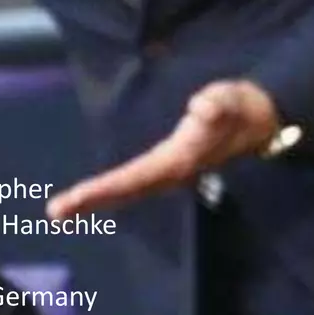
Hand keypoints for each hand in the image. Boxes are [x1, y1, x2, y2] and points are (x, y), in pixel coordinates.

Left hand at [48, 80, 279, 218]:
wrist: (259, 120)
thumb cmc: (240, 108)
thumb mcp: (230, 101)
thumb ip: (218, 104)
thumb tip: (202, 105)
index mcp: (177, 162)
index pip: (133, 178)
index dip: (103, 189)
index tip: (74, 198)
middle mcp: (169, 173)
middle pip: (124, 192)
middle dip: (89, 202)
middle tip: (54, 213)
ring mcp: (168, 172)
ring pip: (126, 191)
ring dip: (95, 200)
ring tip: (63, 209)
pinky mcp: (167, 166)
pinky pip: (131, 183)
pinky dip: (109, 191)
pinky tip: (92, 196)